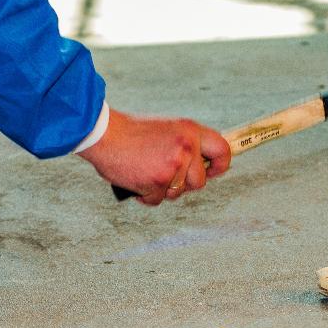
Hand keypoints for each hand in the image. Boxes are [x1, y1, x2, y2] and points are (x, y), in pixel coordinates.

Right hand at [77, 109, 231, 205]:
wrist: (104, 134)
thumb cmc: (130, 132)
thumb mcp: (166, 128)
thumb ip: (184, 143)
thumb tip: (198, 164)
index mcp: (190, 130)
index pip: (222, 150)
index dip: (219, 166)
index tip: (211, 172)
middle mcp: (187, 147)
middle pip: (199, 182)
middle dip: (183, 185)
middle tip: (165, 175)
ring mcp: (173, 165)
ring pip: (177, 193)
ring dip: (162, 190)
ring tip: (146, 172)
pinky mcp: (158, 181)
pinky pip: (157, 199)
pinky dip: (145, 195)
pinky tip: (136, 179)